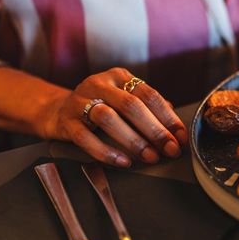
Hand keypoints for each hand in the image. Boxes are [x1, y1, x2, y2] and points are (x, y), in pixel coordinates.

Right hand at [42, 68, 187, 167]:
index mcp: (120, 77)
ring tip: (151, 157)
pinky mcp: (65, 121)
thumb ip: (150, 110)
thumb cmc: (102, 108)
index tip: (181, 137)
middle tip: (170, 150)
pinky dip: (106, 151)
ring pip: (109, 119)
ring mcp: (80, 101)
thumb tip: (177, 130)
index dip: (168, 117)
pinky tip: (124, 162)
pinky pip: (86, 138)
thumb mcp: (126, 102)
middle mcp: (100, 84)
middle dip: (155, 130)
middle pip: (132, 106)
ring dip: (134, 140)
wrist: (57, 112)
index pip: (149, 95)